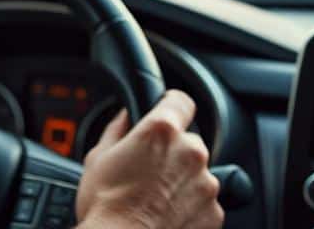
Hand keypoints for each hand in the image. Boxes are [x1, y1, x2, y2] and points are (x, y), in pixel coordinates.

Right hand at [75, 90, 222, 228]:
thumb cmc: (106, 206)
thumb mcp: (98, 157)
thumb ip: (117, 128)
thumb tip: (125, 116)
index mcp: (162, 131)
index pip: (181, 100)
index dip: (171, 105)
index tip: (166, 112)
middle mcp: (190, 152)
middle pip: (189, 140)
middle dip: (173, 152)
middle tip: (149, 170)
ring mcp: (206, 183)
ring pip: (198, 172)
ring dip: (182, 180)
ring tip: (156, 197)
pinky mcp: (214, 212)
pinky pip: (204, 201)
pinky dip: (190, 205)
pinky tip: (167, 213)